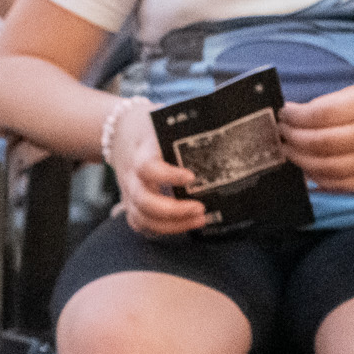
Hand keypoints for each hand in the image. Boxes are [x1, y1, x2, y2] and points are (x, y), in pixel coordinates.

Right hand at [103, 100, 207, 237]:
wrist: (122, 133)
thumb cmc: (154, 128)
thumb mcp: (167, 122)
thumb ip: (190, 127)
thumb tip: (230, 130)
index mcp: (141, 154)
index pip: (147, 168)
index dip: (167, 175)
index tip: (192, 177)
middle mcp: (131, 177)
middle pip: (143, 200)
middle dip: (172, 210)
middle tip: (201, 208)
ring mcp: (129, 194)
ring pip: (142, 218)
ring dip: (171, 225)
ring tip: (200, 219)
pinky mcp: (132, 206)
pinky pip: (143, 226)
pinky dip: (164, 231)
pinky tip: (187, 225)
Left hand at [279, 80, 353, 192]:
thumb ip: (331, 104)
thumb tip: (294, 117)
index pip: (325, 114)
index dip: (297, 116)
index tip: (283, 114)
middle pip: (324, 143)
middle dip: (294, 139)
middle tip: (280, 134)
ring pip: (329, 169)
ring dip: (301, 162)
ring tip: (289, 151)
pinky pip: (342, 186)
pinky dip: (318, 181)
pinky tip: (306, 171)